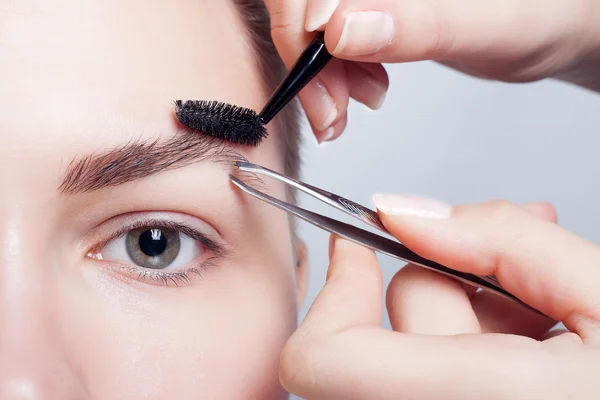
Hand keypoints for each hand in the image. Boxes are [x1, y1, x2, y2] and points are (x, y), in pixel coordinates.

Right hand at [264, 0, 599, 141]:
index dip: (301, 31)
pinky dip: (332, 72)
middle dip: (308, 64)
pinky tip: (361, 88)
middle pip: (302, 5)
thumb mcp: (486, 26)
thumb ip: (414, 25)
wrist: (552, 25)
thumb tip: (339, 29)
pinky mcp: (374, 7)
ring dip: (318, 74)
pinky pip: (328, 36)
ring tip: (356, 103)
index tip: (323, 85)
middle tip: (335, 112)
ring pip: (310, 23)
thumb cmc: (540, 16)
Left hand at [279, 197, 599, 398]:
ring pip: (403, 361)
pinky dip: (463, 350)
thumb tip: (405, 212)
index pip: (325, 362)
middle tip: (508, 277)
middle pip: (373, 345)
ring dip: (459, 321)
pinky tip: (525, 343)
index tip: (359, 245)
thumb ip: (505, 242)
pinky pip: (424, 381)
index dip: (334, 294)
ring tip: (536, 316)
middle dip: (435, 291)